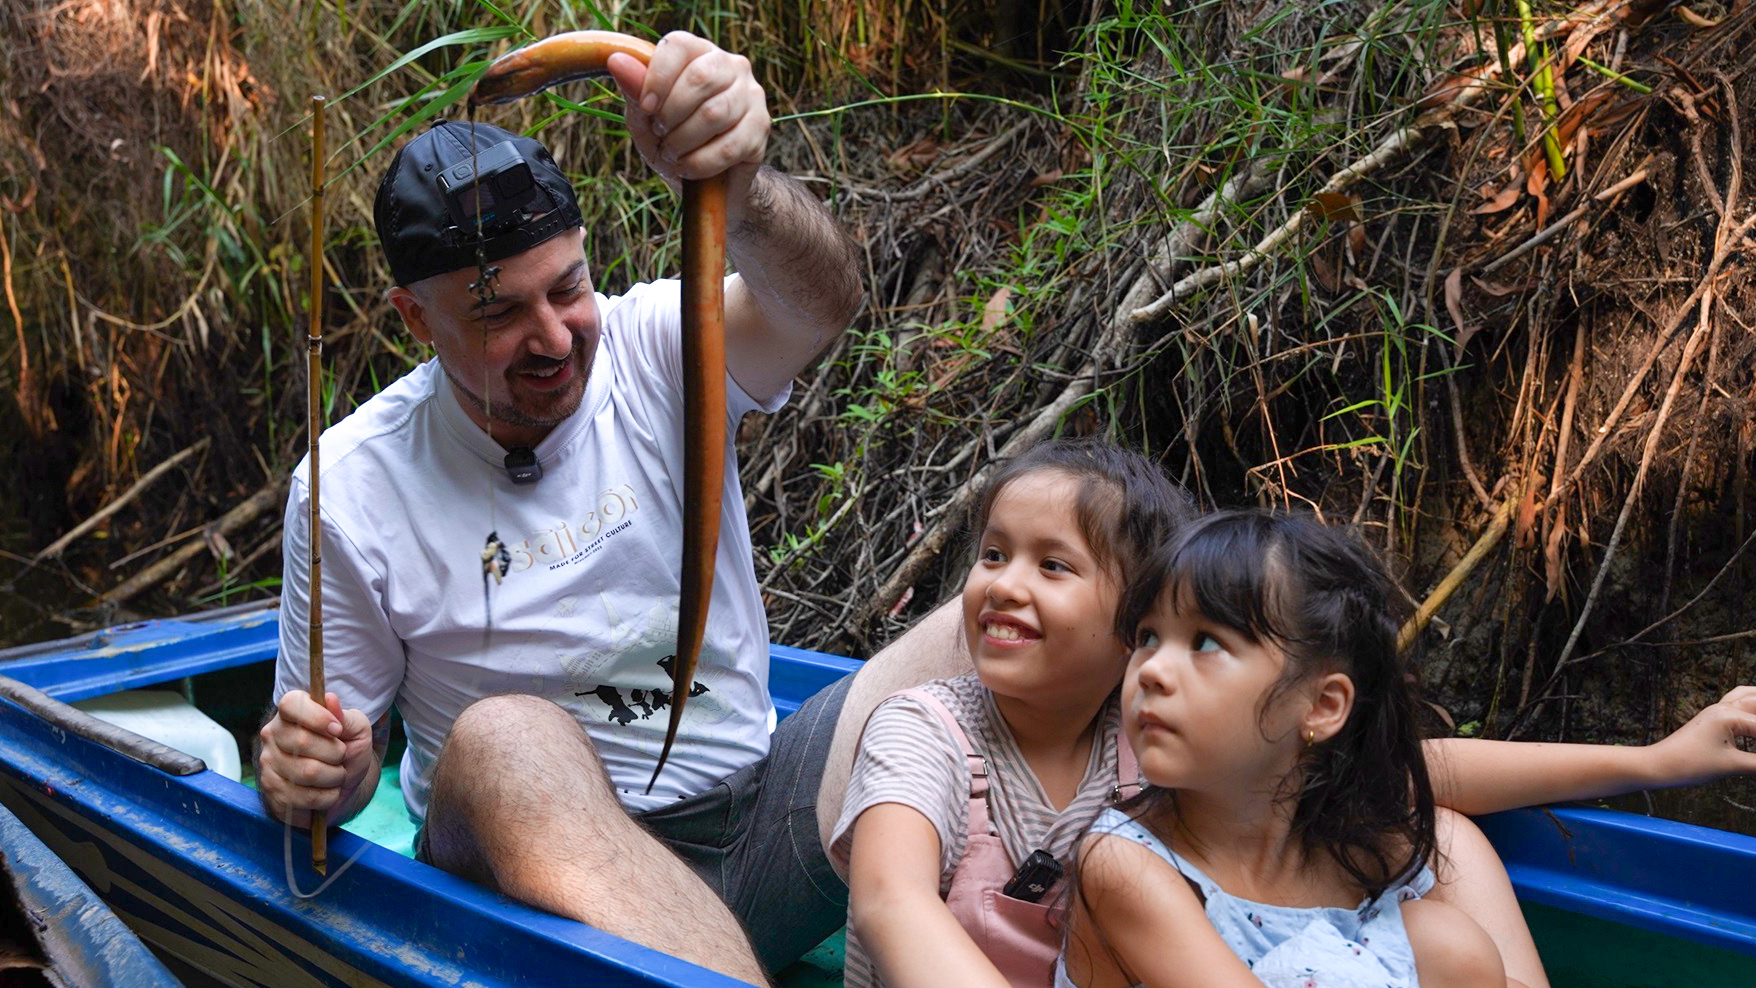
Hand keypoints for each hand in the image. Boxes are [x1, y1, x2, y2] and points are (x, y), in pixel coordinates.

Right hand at [256, 690, 375, 827]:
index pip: (291, 704)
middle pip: (302, 741)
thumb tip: (330, 699)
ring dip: (334, 776)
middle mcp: (273, 735)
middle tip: (341, 756)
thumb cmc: (349, 752)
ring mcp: (268, 763)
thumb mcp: (357, 730)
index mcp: (292, 712)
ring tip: (337, 775)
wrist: (345, 786)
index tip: (338, 730)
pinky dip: (327, 796)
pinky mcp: (272, 791)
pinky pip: (305, 796)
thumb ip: (346, 717)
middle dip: (335, 753)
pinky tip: (327, 791)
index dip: (317, 717)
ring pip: (307, 772)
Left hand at [605, 31, 767, 226]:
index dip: (657, 78)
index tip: (645, 108)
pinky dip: (700, 162)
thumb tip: (616, 61)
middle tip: (660, 134)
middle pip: (701, 78)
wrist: (707, 181)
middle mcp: (732, 66)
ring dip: (683, 141)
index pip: (679, 46)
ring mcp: (752, 96)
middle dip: (671, 114)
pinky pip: (729, 146)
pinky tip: (688, 168)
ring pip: (715, 113)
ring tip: (673, 153)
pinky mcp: (761, 129)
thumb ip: (635, 90)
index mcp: (699, 52)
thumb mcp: (645, 118)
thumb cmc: (672, 140)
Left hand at [1646, 685, 1755, 787]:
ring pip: (1747, 695)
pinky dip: (1751, 703)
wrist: (1657, 765)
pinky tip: (1754, 713)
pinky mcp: (1711, 718)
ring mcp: (1716, 711)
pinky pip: (1735, 702)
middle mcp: (1724, 707)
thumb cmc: (1690, 766)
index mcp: (1730, 716)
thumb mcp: (1732, 766)